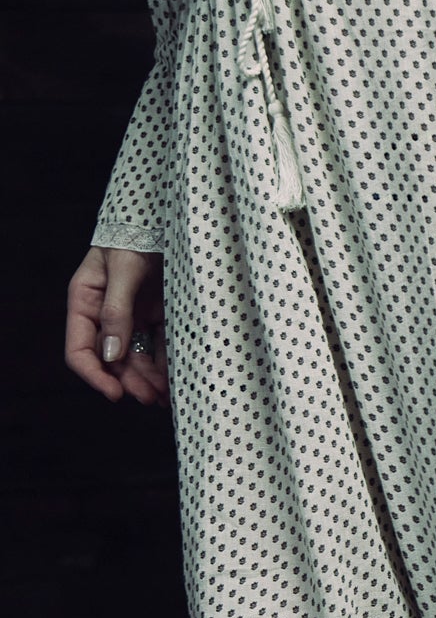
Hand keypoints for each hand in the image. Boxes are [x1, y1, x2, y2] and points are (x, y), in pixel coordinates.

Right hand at [66, 245, 169, 405]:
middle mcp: (106, 314)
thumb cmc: (138, 234)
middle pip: (111, 360)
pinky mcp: (156, 317)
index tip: (115, 393)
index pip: (80, 349)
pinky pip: (158, 348)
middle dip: (129, 382)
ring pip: (136, 359)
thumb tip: (112, 354)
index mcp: (86, 300)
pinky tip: (174, 383)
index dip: (94, 374)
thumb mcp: (124, 269)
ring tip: (164, 397)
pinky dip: (164, 367)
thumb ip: (117, 311)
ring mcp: (132, 317)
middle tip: (150, 398)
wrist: (168, 218)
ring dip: (148, 380)